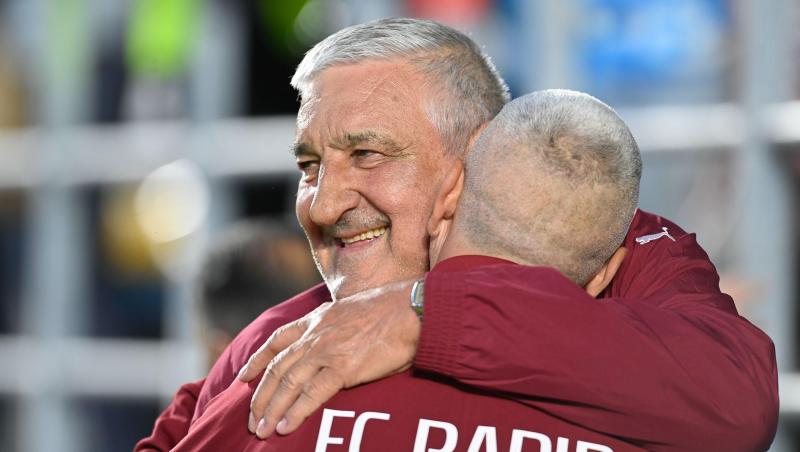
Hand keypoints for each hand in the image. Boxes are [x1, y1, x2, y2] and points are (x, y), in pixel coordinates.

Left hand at [237, 279, 421, 438]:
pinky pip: (311, 395)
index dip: (257, 360)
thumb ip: (338, 329)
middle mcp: (316, 333)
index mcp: (318, 318)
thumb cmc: (395, 310)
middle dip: (260, 396)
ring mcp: (327, 350)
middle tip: (251, 418)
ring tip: (262, 430)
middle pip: (277, 367)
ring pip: (287, 383)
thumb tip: (338, 346)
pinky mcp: (343, 368)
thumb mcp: (355, 311)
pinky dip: (296, 413)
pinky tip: (285, 427)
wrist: (414, 308)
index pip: (277, 339)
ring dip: (272, 410)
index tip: (244, 377)